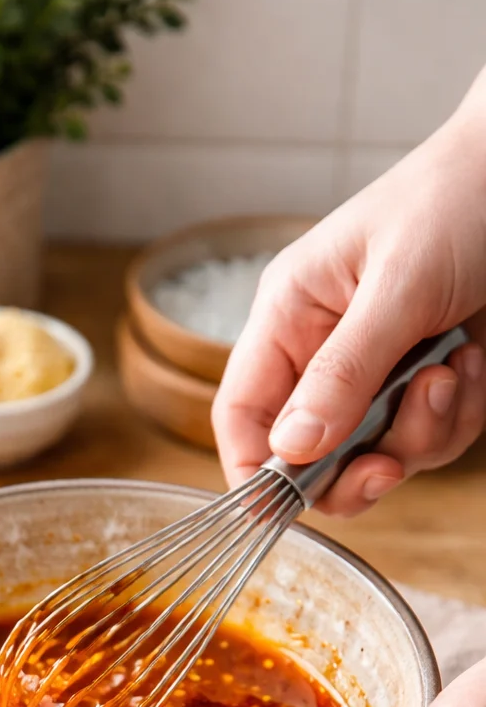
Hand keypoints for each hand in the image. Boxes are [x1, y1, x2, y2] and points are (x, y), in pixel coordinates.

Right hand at [212, 69, 485, 514]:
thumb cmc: (457, 198)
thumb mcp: (397, 286)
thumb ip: (344, 372)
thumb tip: (291, 449)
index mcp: (290, 317)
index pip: (243, 414)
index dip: (252, 469)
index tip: (279, 509)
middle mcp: (324, 354)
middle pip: (309, 457)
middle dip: (355, 468)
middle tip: (389, 467)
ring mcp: (379, 374)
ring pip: (377, 457)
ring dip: (423, 432)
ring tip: (455, 370)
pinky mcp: (427, 385)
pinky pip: (431, 440)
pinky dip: (459, 415)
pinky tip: (474, 362)